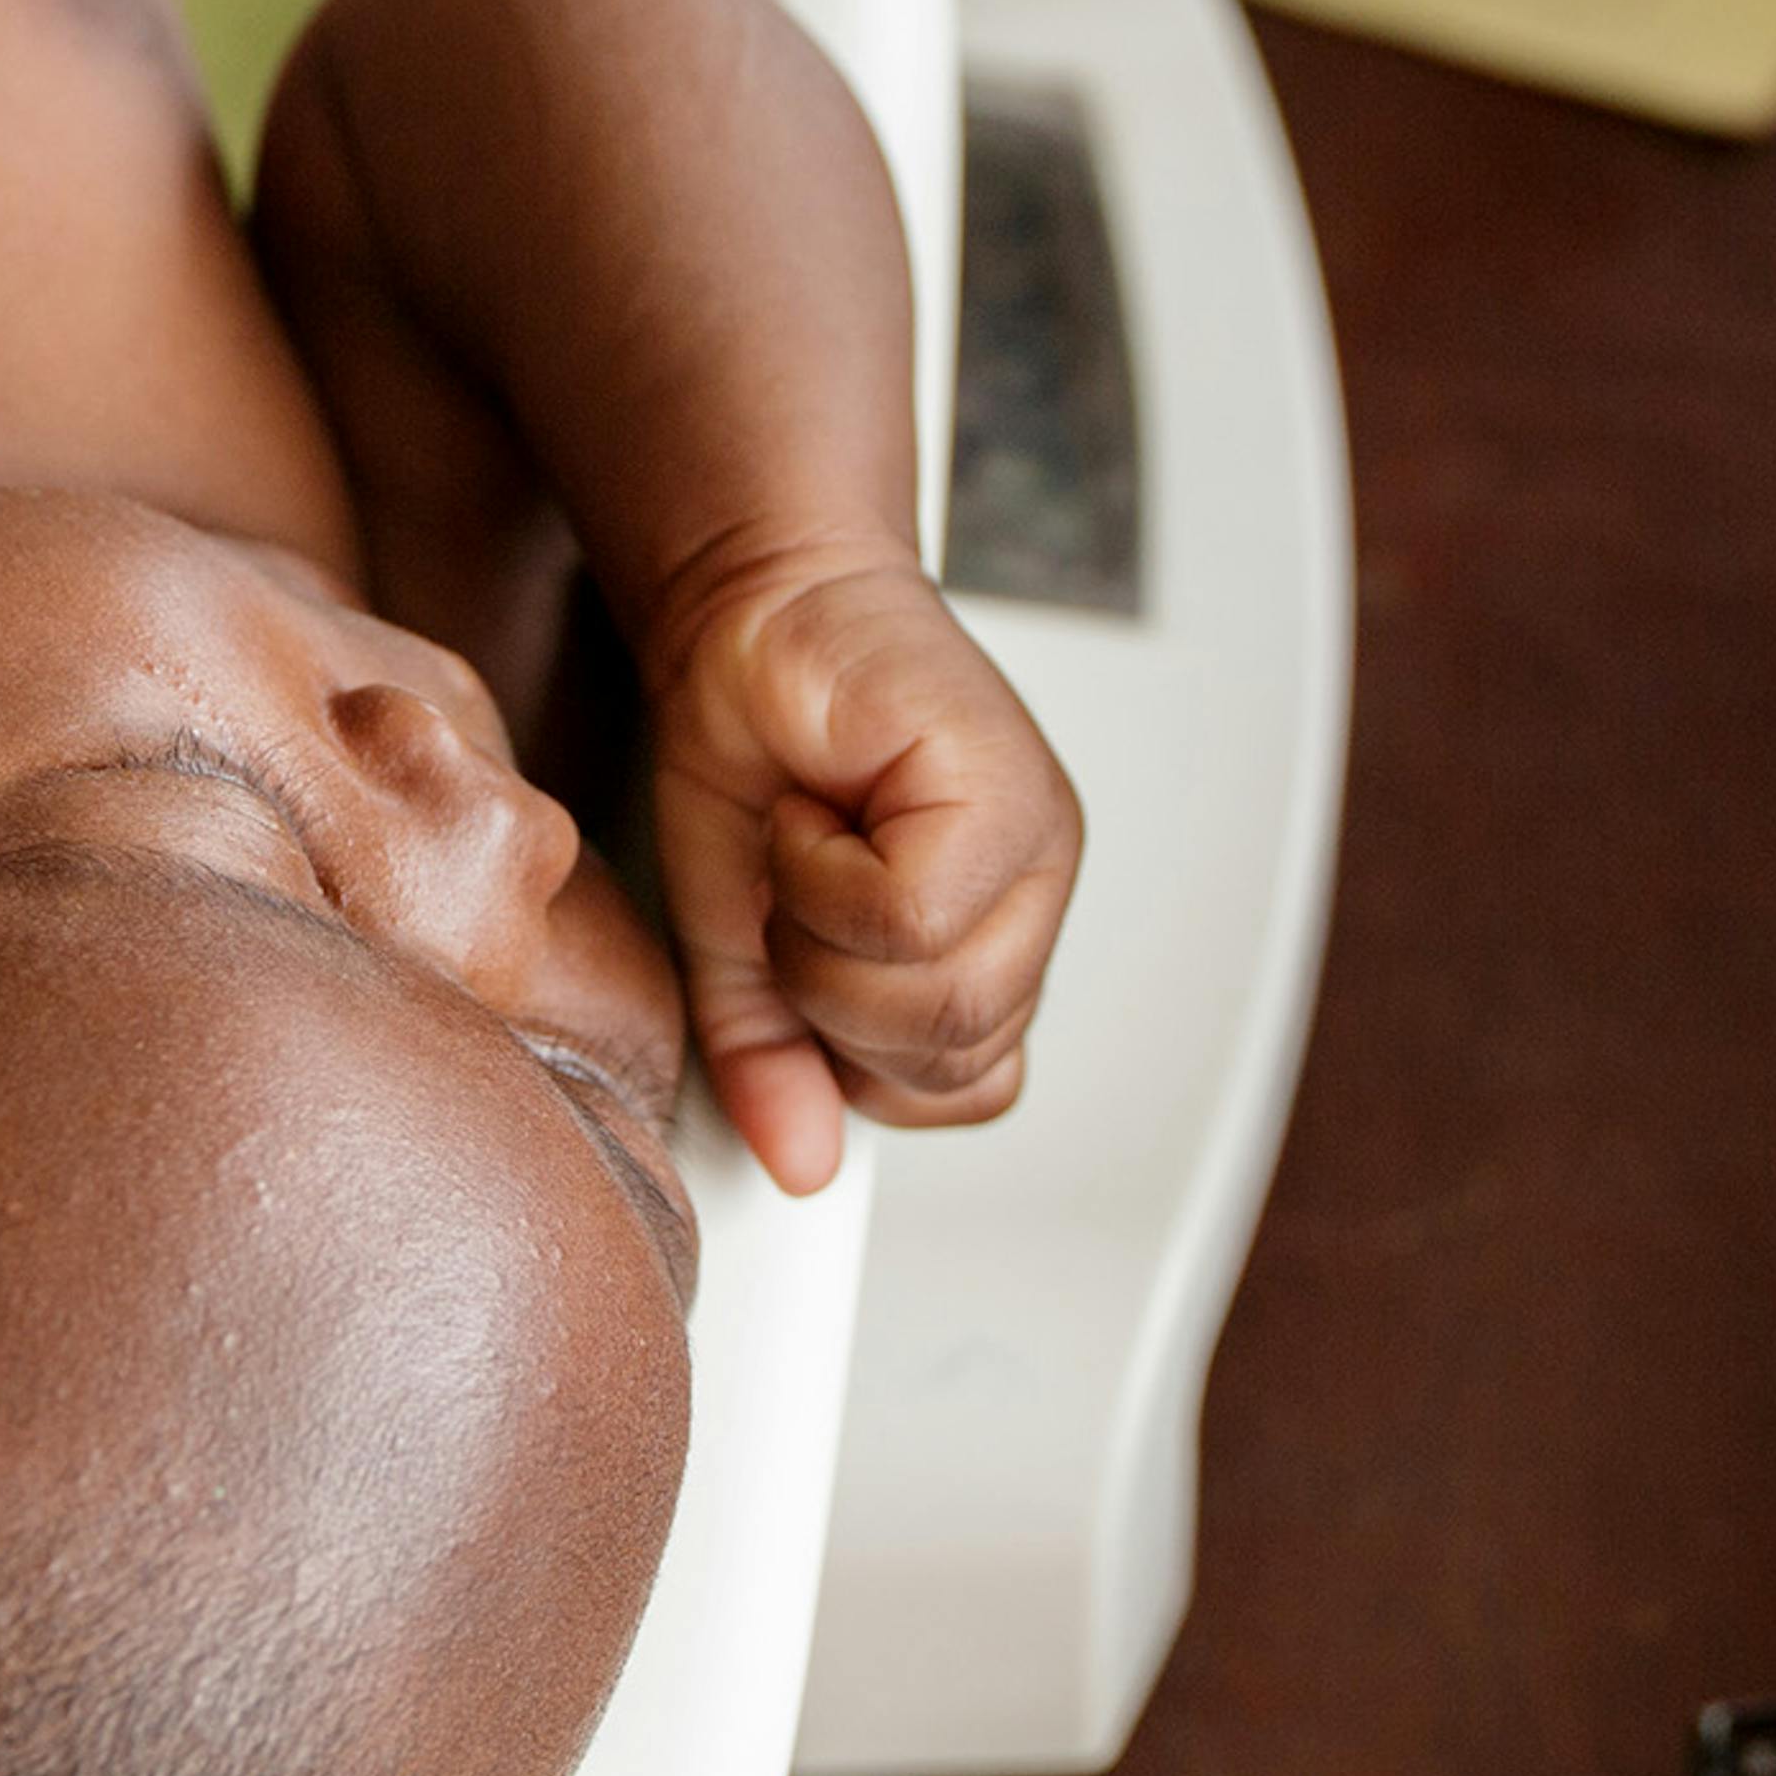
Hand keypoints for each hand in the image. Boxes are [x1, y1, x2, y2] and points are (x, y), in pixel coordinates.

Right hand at [643, 539, 1079, 1196]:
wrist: (753, 610)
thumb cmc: (762, 748)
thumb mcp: (741, 941)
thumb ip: (773, 1056)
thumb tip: (802, 1165)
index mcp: (996, 939)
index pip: (970, 1085)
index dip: (862, 1062)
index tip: (797, 971)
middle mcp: (1033, 893)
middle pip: (955, 1053)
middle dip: (830, 1003)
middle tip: (785, 904)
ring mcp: (1033, 840)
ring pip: (943, 1000)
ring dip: (821, 941)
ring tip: (798, 852)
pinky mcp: (1005, 787)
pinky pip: (912, 915)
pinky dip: (821, 878)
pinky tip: (809, 813)